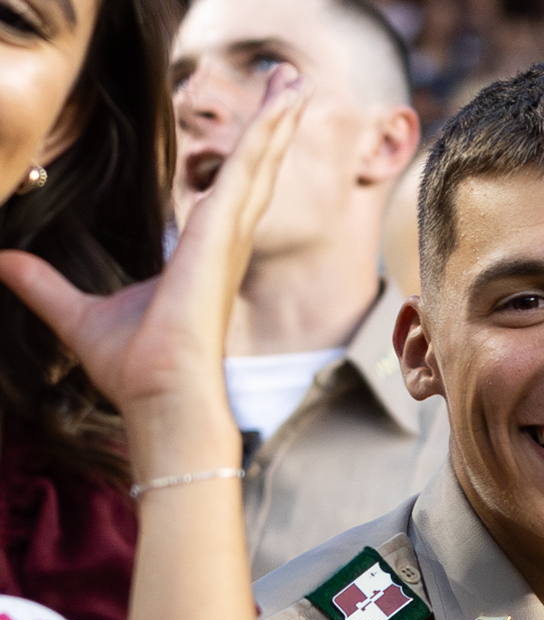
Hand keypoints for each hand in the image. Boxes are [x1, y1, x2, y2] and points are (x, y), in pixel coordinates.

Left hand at [0, 65, 307, 474]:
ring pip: (260, 162)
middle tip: (289, 84)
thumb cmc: (135, 369)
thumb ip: (43, 285)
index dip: (245, 158)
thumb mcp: (75, 315)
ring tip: (294, 80)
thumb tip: (4, 263)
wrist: (160, 395)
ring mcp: (228, 236)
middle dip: (272, 125)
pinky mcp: (222, 232)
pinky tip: (282, 105)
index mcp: (200, 255)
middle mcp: (224, 242)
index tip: (260, 129)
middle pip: (255, 169)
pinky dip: (267, 135)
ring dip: (277, 119)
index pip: (229, 192)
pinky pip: (249, 171)